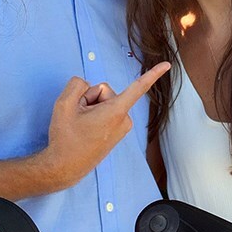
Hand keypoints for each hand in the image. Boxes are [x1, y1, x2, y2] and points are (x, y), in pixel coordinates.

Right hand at [42, 62, 170, 188]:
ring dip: (90, 108)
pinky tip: (86, 128)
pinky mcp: (117, 132)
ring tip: (81, 126)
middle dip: (89, 99)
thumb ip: (77, 85)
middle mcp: (124, 120)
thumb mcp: (64, 105)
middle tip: (78, 118)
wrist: (64, 167)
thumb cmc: (65, 139)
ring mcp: (121, 127)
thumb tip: (87, 86)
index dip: (153, 74)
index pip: (138, 87)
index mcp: (116, 112)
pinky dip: (94, 116)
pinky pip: (105, 112)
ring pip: (104, 101)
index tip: (167, 64)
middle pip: (105, 91)